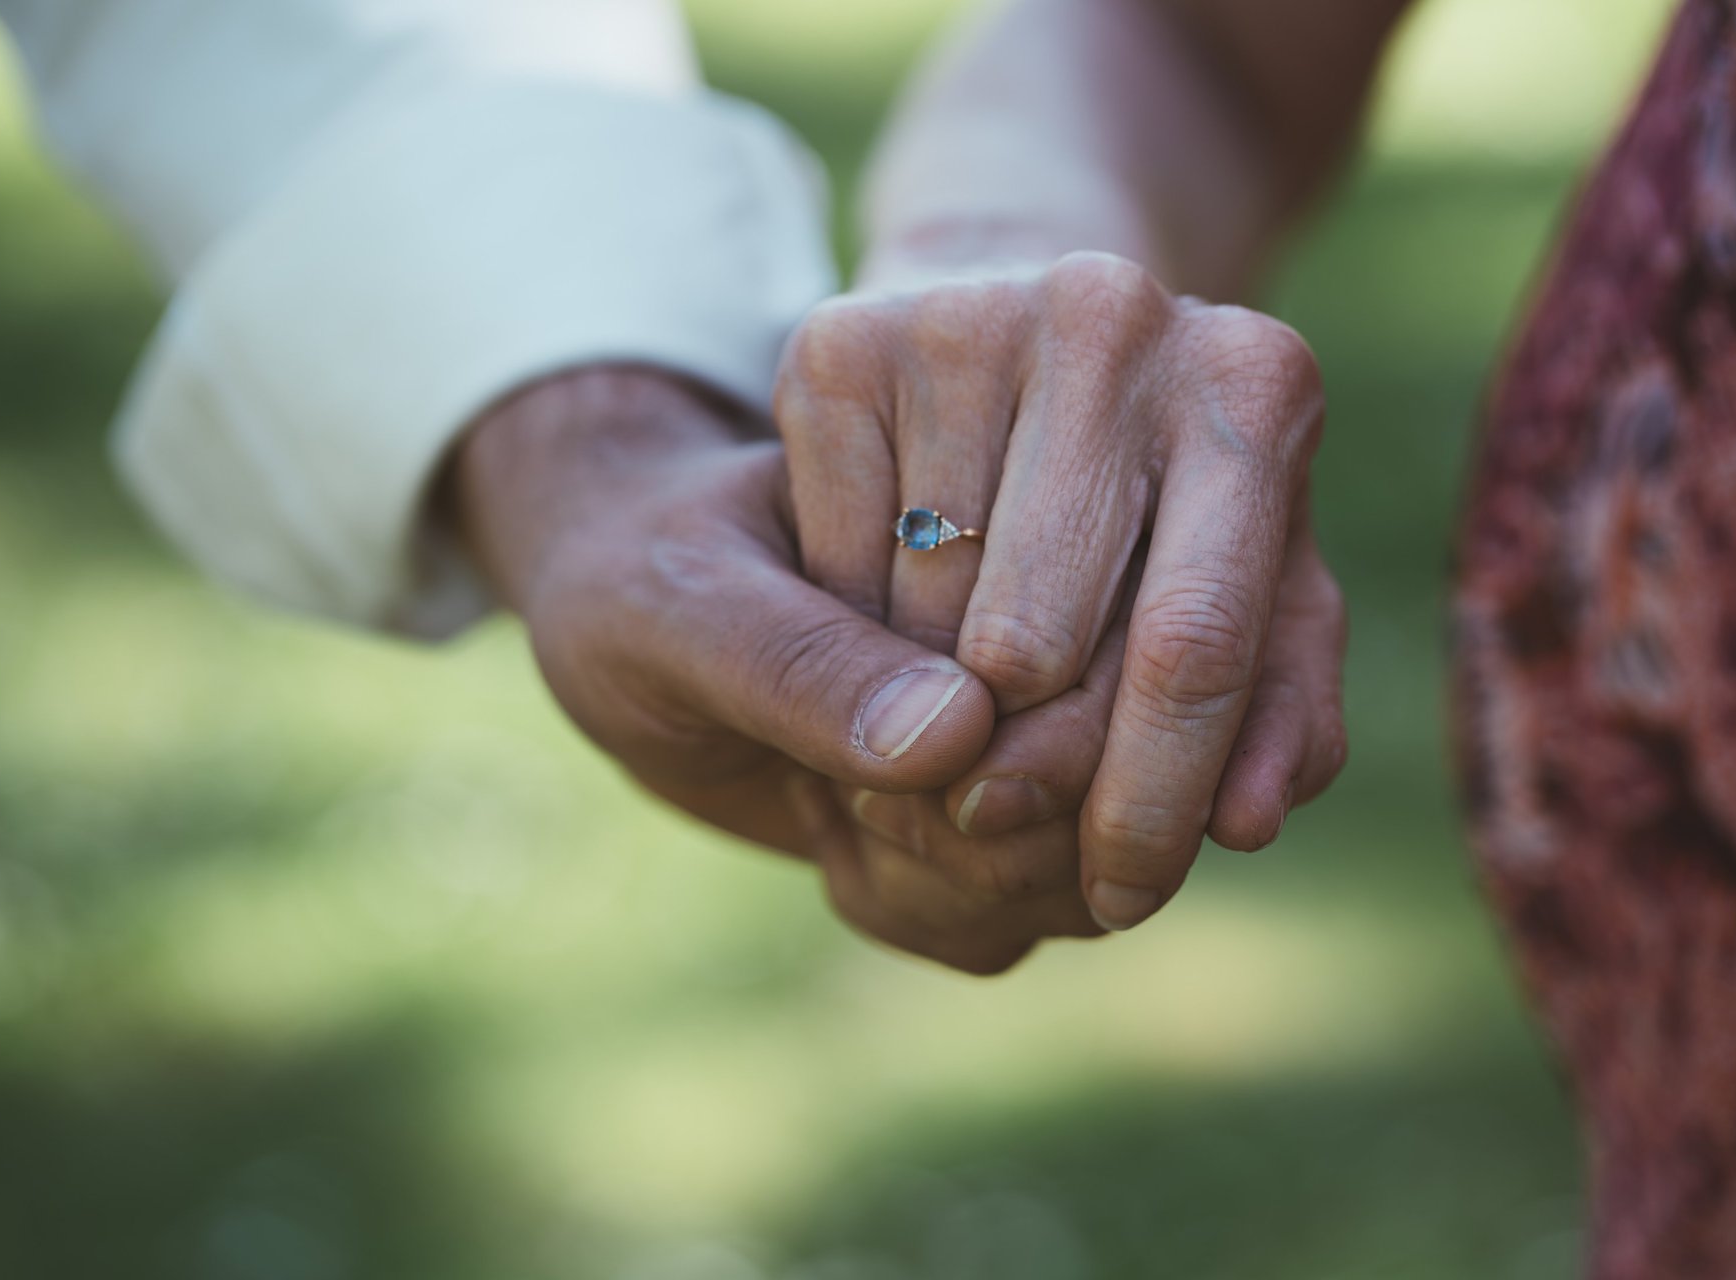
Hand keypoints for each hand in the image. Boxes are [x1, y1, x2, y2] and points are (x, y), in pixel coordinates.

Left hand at [450, 365, 1098, 972]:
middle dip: (973, 842)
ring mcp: (1042, 719)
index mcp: (997, 509)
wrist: (626, 633)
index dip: (998, 760)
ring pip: (1078, 869)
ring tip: (834, 809)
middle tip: (839, 795)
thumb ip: (802, 660)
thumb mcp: (681, 603)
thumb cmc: (642, 576)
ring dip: (944, 888)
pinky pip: (1028, 917)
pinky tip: (850, 846)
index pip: (1085, 658)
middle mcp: (1050, 612)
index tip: (857, 773)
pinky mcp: (1015, 812)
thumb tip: (958, 730)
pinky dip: (930, 916)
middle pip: (1109, 780)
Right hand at [776, 252, 1348, 933]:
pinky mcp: (836, 339)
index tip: (1117, 899)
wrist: (992, 375)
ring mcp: (964, 315)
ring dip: (931, 716)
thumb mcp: (1241, 608)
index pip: (1196, 644)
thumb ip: (1268, 711)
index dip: (1147, 801)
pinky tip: (890, 620)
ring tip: (958, 701)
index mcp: (1258, 383)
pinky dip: (857, 641)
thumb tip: (1247, 821)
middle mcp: (1114, 317)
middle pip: (1040, 649)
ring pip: (923, 624)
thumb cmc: (1137, 520)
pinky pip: (832, 575)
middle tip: (1009, 807)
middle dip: (1022, 770)